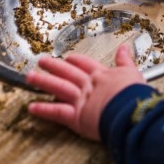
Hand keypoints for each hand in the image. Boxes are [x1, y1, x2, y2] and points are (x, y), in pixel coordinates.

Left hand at [26, 44, 145, 140]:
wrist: (130, 109)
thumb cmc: (133, 93)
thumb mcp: (132, 72)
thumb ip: (125, 60)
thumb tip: (125, 47)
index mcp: (101, 75)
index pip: (85, 64)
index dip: (76, 60)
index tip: (68, 58)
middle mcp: (88, 85)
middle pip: (68, 72)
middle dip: (54, 66)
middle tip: (41, 60)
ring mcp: (80, 100)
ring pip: (58, 87)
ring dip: (43, 82)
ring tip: (29, 77)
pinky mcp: (76, 116)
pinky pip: (56, 112)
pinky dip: (43, 110)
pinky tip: (32, 107)